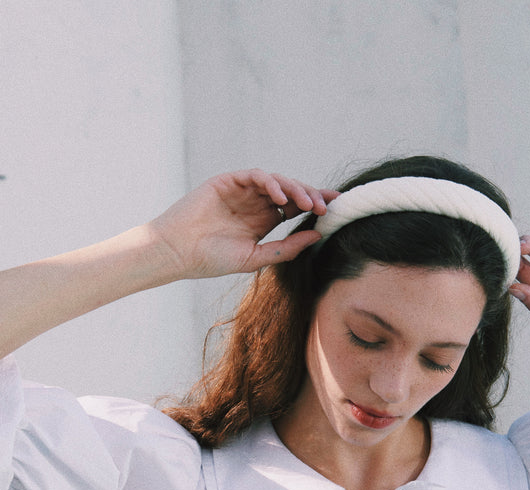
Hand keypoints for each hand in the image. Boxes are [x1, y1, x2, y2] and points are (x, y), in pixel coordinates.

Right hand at [148, 169, 338, 279]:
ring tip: (308, 203)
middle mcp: (256, 203)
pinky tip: (282, 198)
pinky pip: (256, 176)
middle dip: (312, 196)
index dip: (316, 206)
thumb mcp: (256, 257)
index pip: (296, 208)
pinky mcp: (228, 181)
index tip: (338, 210)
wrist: (177, 252)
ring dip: (295, 190)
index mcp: (264, 221)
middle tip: (328, 207)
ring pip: (278, 182)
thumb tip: (317, 236)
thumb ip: (286, 248)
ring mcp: (242, 191)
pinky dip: (271, 183)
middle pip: (291, 192)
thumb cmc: (212, 259)